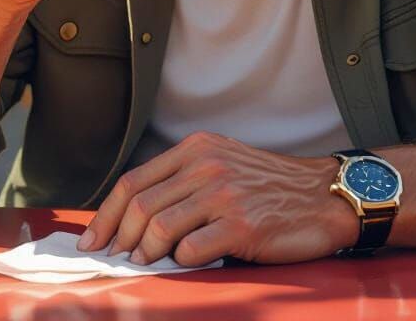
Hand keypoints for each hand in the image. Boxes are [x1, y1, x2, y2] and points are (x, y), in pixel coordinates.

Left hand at [76, 132, 358, 265]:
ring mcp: (223, 194)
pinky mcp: (241, 224)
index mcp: (197, 149)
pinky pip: (190, 250)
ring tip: (145, 266)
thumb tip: (133, 219)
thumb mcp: (223, 166)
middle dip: (118, 239)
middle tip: (113, 261)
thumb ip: (184, 182)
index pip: (134, 181)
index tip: (92, 240)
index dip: (105, 215)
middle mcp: (206, 165)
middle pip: (139, 205)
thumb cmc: (269, 188)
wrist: (323, 197)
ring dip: (144, 254)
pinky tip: (181, 266)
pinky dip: (178, 263)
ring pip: (157, 227)